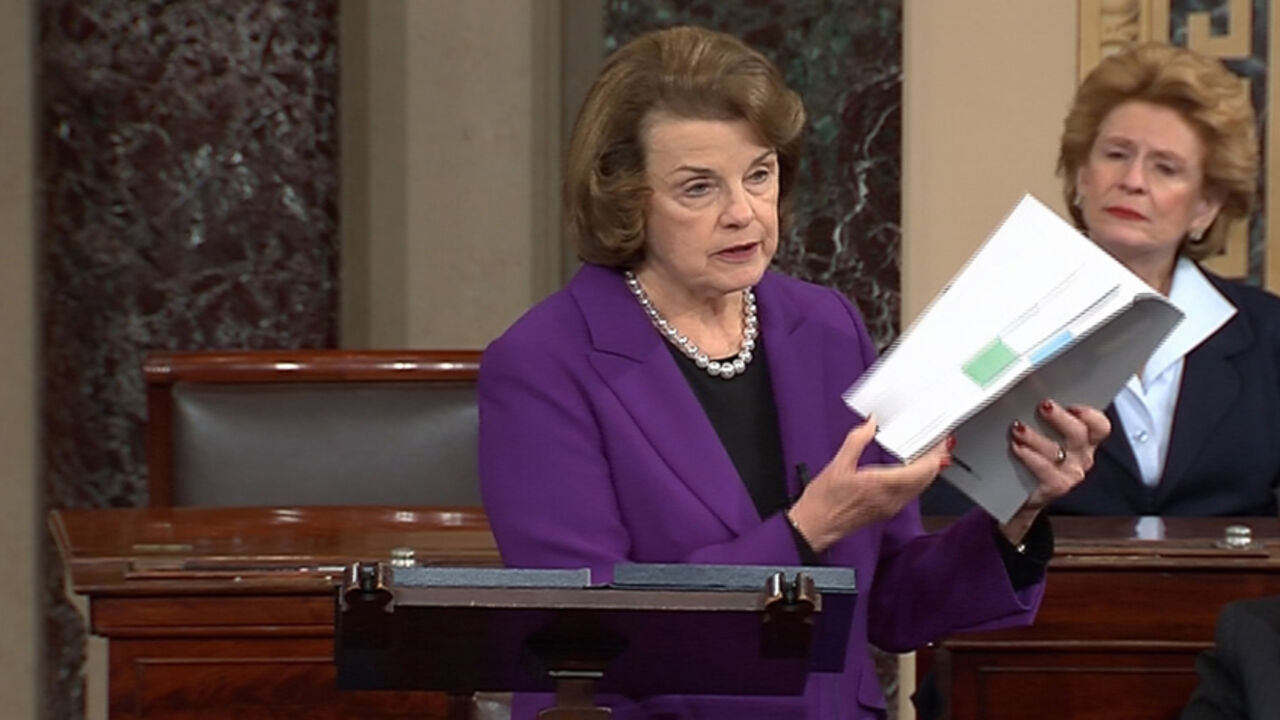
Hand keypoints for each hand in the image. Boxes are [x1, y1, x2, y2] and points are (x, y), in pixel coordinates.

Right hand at [787, 417, 947, 552]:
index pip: (921, 470)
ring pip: (921, 488)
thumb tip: (871, 423)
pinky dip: (917, 480)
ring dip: (928, 471)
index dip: (934, 454)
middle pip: (926, 479)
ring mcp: (890, 507)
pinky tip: (913, 471)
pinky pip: (911, 494)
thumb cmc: (823, 501)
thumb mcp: (837, 464)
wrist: (815, 525)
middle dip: (936, 460)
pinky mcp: (887, 511)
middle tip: (938, 444)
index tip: (939, 441)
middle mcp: (890, 498)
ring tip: (929, 454)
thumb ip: (857, 440)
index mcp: (880, 485)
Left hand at [1000, 399, 1109, 543]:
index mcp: (1084, 441)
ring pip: (1057, 450)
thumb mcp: (1047, 435)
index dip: (1090, 414)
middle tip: (1042, 406)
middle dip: (1059, 417)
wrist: (1024, 493)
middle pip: (1078, 433)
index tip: (1073, 404)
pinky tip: (1017, 448)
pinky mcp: (1056, 486)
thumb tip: (1035, 394)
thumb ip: (1048, 417)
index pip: (1099, 425)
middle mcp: (1081, 456)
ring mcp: (1071, 473)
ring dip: (1035, 436)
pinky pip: (1045, 469)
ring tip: (1018, 427)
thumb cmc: (1036, 458)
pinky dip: (1029, 456)